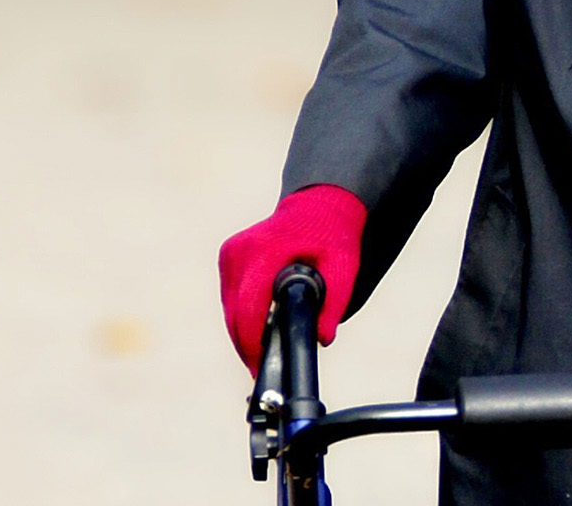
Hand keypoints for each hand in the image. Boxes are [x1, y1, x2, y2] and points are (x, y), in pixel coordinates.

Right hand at [217, 184, 368, 372]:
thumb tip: (322, 339)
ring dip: (241, 330)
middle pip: (233, 313)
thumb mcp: (344, 269)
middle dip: (245, 345)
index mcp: (265, 251)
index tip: (260, 366)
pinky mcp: (228, 254)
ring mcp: (231, 252)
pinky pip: (229, 296)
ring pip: (228, 307)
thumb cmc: (333, 236)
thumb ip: (334, 305)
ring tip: (261, 350)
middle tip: (261, 368)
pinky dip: (240, 313)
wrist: (320, 204)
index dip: (252, 344)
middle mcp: (240, 251)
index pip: (248, 309)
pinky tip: (257, 325)